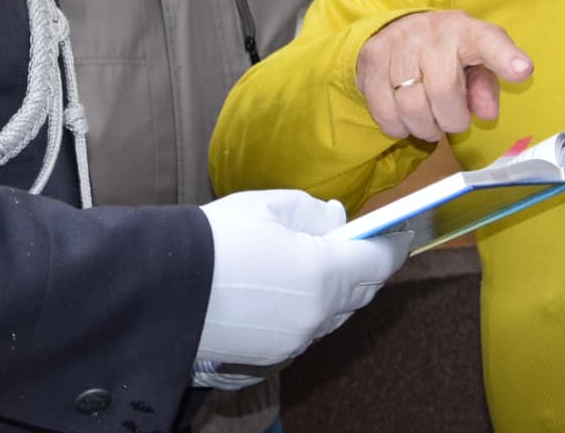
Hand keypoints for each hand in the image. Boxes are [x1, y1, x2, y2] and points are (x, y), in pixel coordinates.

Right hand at [195, 189, 409, 370]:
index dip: (394, 244)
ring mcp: (295, 342)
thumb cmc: (217, 241)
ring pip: (333, 314)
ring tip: (319, 264)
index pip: (380, 261)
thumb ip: (315, 213)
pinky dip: (308, 310)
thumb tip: (338, 221)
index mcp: (325, 274)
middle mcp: (317, 316)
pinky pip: (306, 331)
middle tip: (360, 243)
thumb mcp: (271, 206)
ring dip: (336, 290)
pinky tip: (287, 291)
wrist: (164, 291)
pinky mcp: (272, 358)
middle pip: (361, 292)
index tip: (400, 232)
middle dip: (365, 266)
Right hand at [355, 10, 532, 140]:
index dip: (505, 58)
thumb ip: (486, 88)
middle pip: (443, 91)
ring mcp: (398, 43)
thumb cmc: (448, 53)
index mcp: (467, 31)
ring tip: (429, 122)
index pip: (488, 41)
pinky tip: (405, 120)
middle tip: (451, 121)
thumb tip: (487, 113)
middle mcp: (432, 33)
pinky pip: (384, 111)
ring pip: (411, 106)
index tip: (522, 70)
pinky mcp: (372, 58)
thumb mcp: (475, 64)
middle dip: (450, 120)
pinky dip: (397, 127)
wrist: (399, 30)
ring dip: (423, 128)